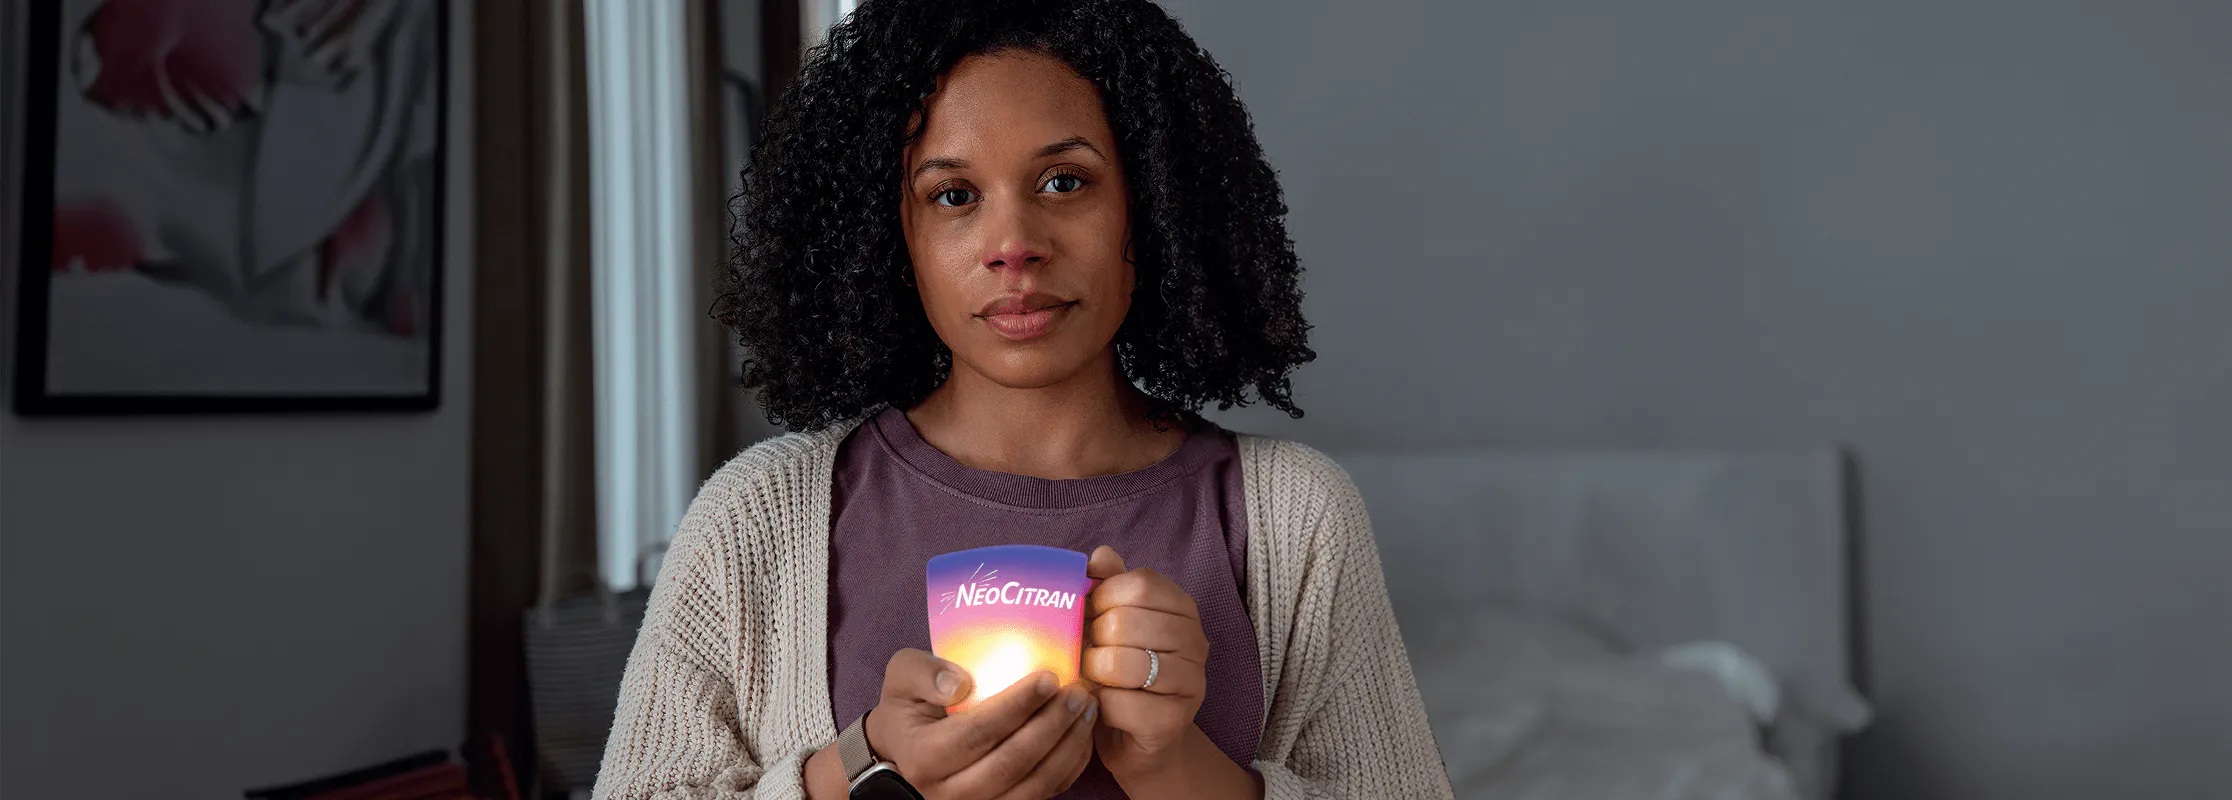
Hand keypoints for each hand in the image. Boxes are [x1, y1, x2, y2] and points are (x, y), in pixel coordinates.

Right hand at [810, 648, 1096, 799]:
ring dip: (1068, 747)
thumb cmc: (909, 708)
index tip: (1048, 678)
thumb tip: (961, 684)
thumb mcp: (902, 679)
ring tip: (1086, 709)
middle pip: (1012, 763)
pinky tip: (1081, 733)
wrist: (904, 753)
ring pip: (1034, 786)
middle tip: (1077, 692)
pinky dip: (1070, 765)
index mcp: (924, 757)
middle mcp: (950, 793)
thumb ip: (923, 672)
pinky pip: (1045, 795)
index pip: (977, 733)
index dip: (1017, 706)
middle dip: (1052, 726)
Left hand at [1080, 546, 1211, 778]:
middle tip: (1089, 650)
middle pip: (1127, 621)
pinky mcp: (1173, 721)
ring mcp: (1192, 684)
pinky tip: (1103, 704)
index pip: (1141, 583)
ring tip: (1093, 676)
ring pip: (1124, 663)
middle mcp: (1196, 643)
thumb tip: (1101, 555)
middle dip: (1094, 637)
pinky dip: (1101, 704)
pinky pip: (1121, 703)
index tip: (1091, 613)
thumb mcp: (1114, 623)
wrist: (1137, 737)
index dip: (1104, 596)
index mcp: (1183, 609)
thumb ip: (1109, 586)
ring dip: (1095, 671)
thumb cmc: (1122, 673)